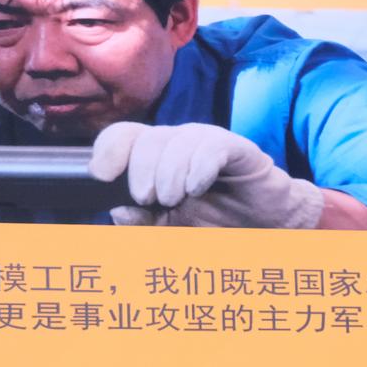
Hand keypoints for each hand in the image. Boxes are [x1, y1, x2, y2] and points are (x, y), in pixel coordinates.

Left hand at [88, 122, 323, 229]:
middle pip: (145, 137)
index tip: (101, 175)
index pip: (121, 136)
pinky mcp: (236, 148)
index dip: (107, 149)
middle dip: (139, 169)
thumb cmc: (214, 223)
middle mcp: (176, 142)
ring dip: (169, 171)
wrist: (265, 226)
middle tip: (148, 198)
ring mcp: (205, 141)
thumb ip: (143, 223)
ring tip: (174, 198)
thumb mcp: (171, 230)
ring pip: (176, 139)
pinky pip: (212, 146)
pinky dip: (199, 166)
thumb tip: (117, 212)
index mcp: (154, 156)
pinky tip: (196, 187)